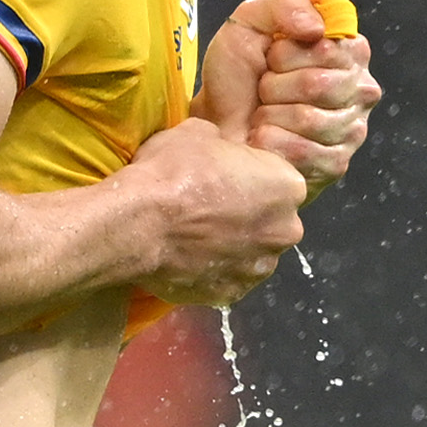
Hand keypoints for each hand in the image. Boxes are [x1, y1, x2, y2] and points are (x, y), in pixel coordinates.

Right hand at [127, 117, 306, 307]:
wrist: (138, 222)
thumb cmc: (172, 170)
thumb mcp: (199, 132)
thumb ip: (223, 144)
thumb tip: (219, 151)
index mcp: (288, 187)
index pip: (277, 178)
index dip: (248, 175)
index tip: (222, 176)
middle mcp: (286, 231)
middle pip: (272, 220)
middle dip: (248, 215)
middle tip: (209, 206)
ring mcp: (260, 268)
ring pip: (252, 252)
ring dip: (233, 245)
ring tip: (195, 235)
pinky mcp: (233, 294)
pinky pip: (228, 278)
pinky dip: (213, 270)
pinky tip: (187, 257)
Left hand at [200, 0, 381, 200]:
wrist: (216, 121)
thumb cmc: (238, 74)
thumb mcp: (251, 23)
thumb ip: (285, 6)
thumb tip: (316, 27)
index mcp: (349, 51)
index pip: (327, 48)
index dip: (288, 53)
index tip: (273, 56)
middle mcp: (361, 89)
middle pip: (318, 85)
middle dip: (276, 86)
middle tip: (265, 88)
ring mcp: (352, 130)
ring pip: (308, 119)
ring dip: (271, 115)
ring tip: (264, 113)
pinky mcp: (336, 163)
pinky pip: (302, 151)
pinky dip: (271, 142)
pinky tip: (267, 139)